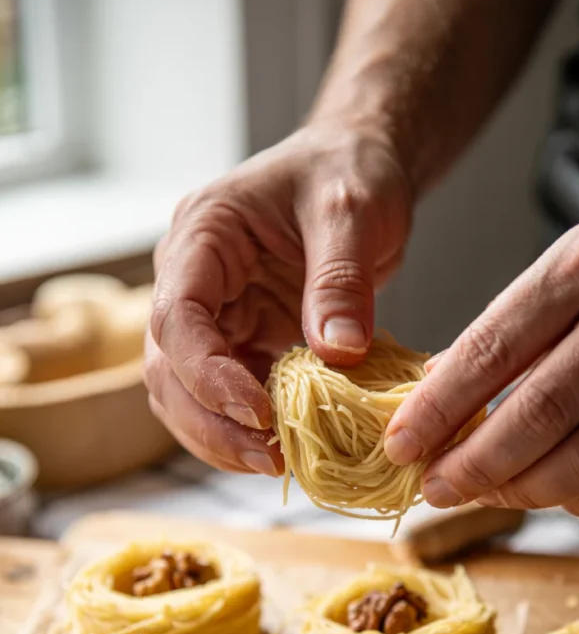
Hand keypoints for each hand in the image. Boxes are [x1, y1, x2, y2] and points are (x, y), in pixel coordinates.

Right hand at [145, 122, 410, 474]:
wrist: (355, 169)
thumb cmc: (346, 172)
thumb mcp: (351, 211)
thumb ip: (340, 280)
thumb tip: (337, 354)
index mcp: (202, 237)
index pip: (177, 317)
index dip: (208, 374)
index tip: (259, 413)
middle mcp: (194, 281)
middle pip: (168, 368)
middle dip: (210, 421)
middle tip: (269, 459)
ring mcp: (214, 316)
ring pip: (186, 393)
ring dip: (221, 436)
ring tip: (276, 464)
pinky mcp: (242, 341)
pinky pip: (226, 397)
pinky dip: (247, 429)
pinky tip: (285, 450)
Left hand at [385, 199, 578, 515]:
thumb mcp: (572, 261)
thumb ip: (509, 326)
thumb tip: (436, 389)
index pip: (490, 352)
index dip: (436, 410)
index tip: (400, 445)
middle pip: (539, 417)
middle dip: (474, 466)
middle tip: (436, 488)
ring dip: (527, 492)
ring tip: (488, 495)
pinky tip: (560, 497)